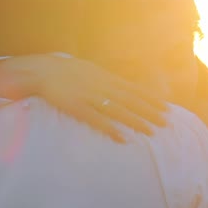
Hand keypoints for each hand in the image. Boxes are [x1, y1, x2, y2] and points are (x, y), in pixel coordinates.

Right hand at [0, 54, 168, 142]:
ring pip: (119, 110)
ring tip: (151, 131)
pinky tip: (123, 138)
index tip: (166, 107)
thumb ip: (104, 77)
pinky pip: (97, 120)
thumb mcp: (88, 69)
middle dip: (150, 111)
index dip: (150, 99)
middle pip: (131, 100)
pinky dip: (111, 129)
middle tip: (166, 121)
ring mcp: (90, 97)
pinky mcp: (77, 107)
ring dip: (136, 121)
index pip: (134, 89)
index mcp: (105, 77)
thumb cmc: (64, 70)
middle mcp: (101, 86)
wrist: (41, 70)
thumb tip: (118, 84)